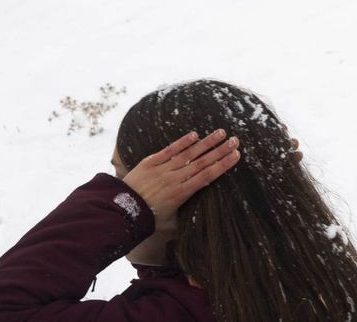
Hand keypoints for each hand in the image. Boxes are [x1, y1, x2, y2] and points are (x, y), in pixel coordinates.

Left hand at [122, 130, 240, 223]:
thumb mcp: (168, 223)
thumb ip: (184, 218)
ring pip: (188, 154)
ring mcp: (162, 169)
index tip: (236, 155)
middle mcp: (174, 179)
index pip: (207, 176)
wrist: (120, 211)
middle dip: (220, 151)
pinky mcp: (150, 162)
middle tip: (235, 140)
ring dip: (206, 143)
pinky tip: (194, 134)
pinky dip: (182, 142)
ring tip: (220, 132)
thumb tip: (198, 223)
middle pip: (202, 162)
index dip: (222, 165)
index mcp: (181, 194)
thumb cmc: (146, 220)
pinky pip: (169, 150)